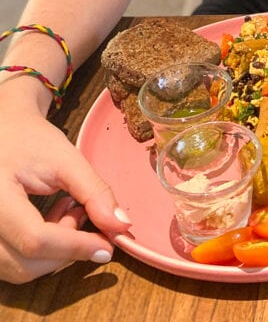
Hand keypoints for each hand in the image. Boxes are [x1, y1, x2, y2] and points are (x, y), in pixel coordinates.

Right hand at [0, 111, 131, 283]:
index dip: (76, 246)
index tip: (108, 246)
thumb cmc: (32, 141)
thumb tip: (121, 226)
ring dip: (56, 251)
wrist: (5, 133)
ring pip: (22, 269)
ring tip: (67, 211)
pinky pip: (16, 263)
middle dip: (67, 248)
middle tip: (82, 212)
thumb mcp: (66, 158)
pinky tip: (52, 220)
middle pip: (28, 262)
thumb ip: (94, 191)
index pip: (35, 239)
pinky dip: (42, 253)